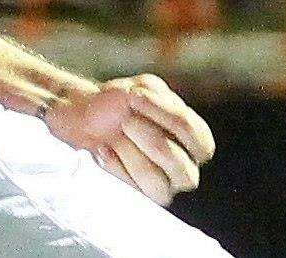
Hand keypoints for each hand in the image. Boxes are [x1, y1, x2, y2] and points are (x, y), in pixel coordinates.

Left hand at [46, 73, 214, 205]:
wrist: (87, 117)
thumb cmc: (120, 102)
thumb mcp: (141, 87)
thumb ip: (151, 92)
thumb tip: (144, 98)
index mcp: (193, 139)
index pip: (198, 137)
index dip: (168, 116)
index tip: (136, 94)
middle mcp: (184, 166)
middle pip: (177, 162)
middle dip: (148, 138)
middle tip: (126, 119)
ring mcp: (163, 185)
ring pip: (155, 182)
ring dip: (130, 153)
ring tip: (115, 135)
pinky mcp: (139, 197)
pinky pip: (131, 189)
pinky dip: (115, 165)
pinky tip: (104, 149)